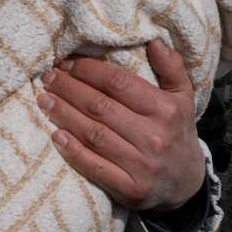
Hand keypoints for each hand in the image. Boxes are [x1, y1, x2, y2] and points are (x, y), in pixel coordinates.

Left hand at [37, 40, 203, 212]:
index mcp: (167, 110)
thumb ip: (172, 69)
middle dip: (69, 90)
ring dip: (64, 115)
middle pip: (101, 107)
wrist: (187, 186)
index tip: (67, 63)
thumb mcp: (183, 99)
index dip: (89, 71)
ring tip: (44, 100)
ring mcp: (142, 165)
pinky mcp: (130, 189)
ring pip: (93, 135)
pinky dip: (72, 151)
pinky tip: (55, 135)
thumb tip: (154, 42)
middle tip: (48, 78)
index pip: (119, 84)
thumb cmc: (176, 133)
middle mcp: (155, 137)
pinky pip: (95, 167)